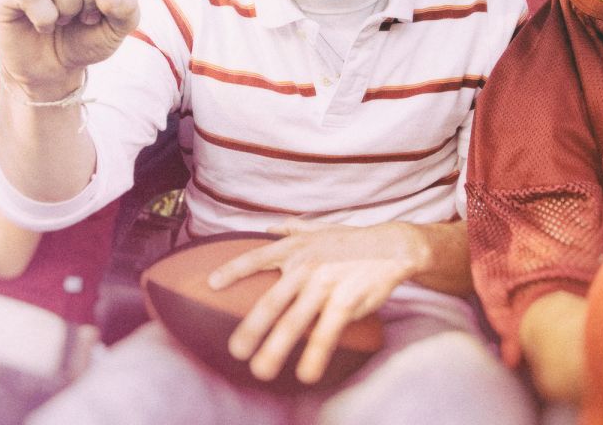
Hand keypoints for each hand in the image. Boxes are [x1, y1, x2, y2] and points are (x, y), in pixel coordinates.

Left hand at [207, 220, 424, 384]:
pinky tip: (305, 374)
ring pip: (295, 321)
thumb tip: (272, 226)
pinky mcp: (345, 302)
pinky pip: (326, 332)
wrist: (391, 245)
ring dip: (276, 348)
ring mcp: (324, 286)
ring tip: (260, 371)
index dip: (233, 270)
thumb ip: (294, 228)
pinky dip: (315, 354)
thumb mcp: (319, 229)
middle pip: (271, 301)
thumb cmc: (350, 242)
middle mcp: (305, 267)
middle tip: (234, 351)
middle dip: (251, 328)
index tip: (211, 284)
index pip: (257, 257)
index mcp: (295, 248)